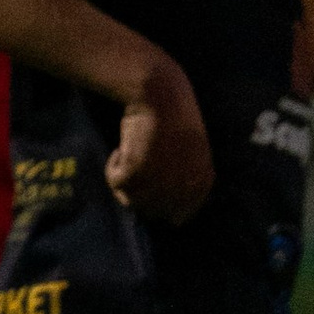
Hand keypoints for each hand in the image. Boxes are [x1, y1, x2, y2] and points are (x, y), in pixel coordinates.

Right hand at [107, 61, 215, 223]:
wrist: (162, 94)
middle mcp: (184, 187)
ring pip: (130, 201)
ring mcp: (160, 181)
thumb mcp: (192, 155)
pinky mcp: (136, 171)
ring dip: (124, 181)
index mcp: (202, 182)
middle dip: (139, 192)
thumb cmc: (175, 117)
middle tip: (135, 168)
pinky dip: (111, 168)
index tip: (148, 187)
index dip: (159, 203)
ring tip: (128, 156)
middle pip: (151, 210)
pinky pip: (115, 184)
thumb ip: (185, 182)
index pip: (179, 215)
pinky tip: (119, 150)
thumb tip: (174, 219)